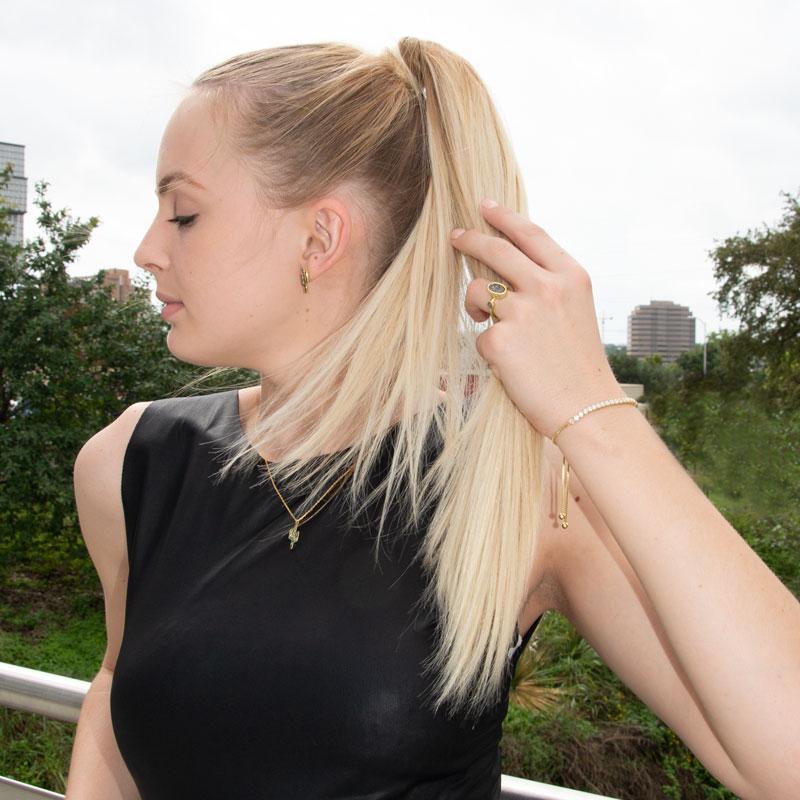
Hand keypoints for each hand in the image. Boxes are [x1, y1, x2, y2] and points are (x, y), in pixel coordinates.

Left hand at [451, 199, 621, 438]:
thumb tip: (506, 266)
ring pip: (477, 289)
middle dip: (470, 239)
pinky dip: (488, 347)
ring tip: (486, 322)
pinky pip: (479, 334)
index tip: (485, 206)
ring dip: (474, 303)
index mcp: (570, 276)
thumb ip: (548, 284)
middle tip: (455, 236)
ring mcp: (521, 311)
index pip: (530, 234)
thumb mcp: (575, 310)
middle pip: (495, 250)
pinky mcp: (498, 339)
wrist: (586, 407)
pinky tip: (508, 363)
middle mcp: (547, 287)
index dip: (504, 216)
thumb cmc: (578, 363)